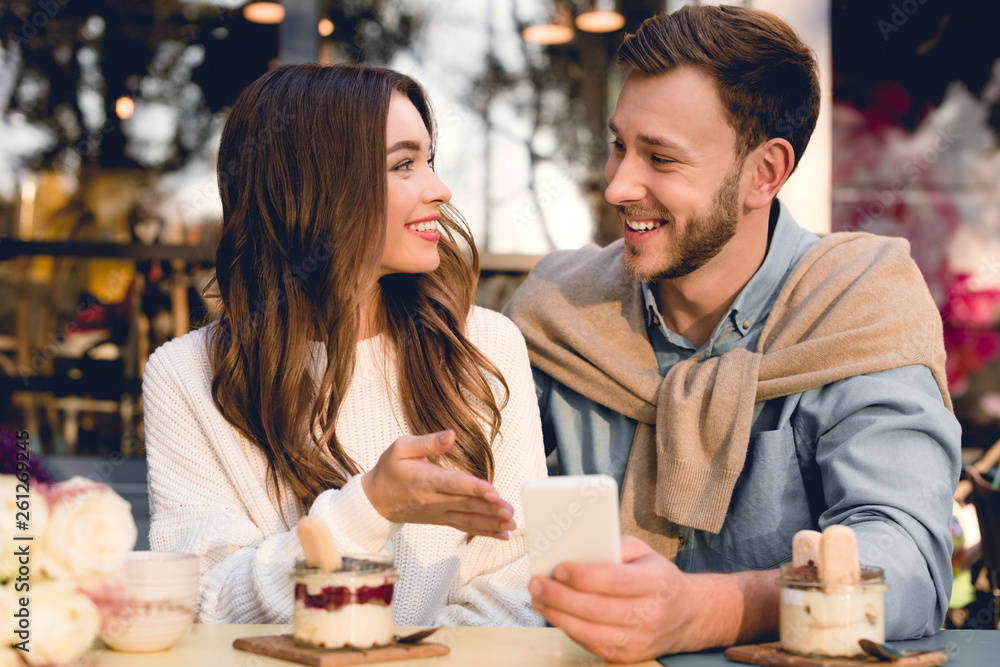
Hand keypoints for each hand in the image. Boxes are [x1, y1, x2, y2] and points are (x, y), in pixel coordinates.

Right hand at [361, 430, 514, 538]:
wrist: (375, 501)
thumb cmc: (389, 471)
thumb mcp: (401, 448)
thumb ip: (428, 441)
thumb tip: (451, 435)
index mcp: (425, 479)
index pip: (454, 485)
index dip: (474, 489)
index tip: (493, 492)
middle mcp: (433, 500)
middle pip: (466, 504)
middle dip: (490, 509)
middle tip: (510, 512)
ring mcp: (438, 513)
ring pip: (468, 519)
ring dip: (491, 523)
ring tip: (511, 526)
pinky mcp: (441, 520)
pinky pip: (465, 527)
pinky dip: (484, 531)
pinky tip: (501, 534)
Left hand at [529, 535, 692, 661]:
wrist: (687, 614)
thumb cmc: (658, 577)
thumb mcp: (644, 552)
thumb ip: (615, 545)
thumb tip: (579, 546)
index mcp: (655, 583)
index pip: (615, 581)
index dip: (584, 576)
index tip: (559, 568)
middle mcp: (649, 614)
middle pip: (596, 609)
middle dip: (560, 596)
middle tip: (537, 583)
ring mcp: (639, 640)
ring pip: (590, 631)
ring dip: (557, 615)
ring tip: (538, 599)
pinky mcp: (628, 656)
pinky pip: (591, 644)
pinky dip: (568, 629)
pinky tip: (554, 614)